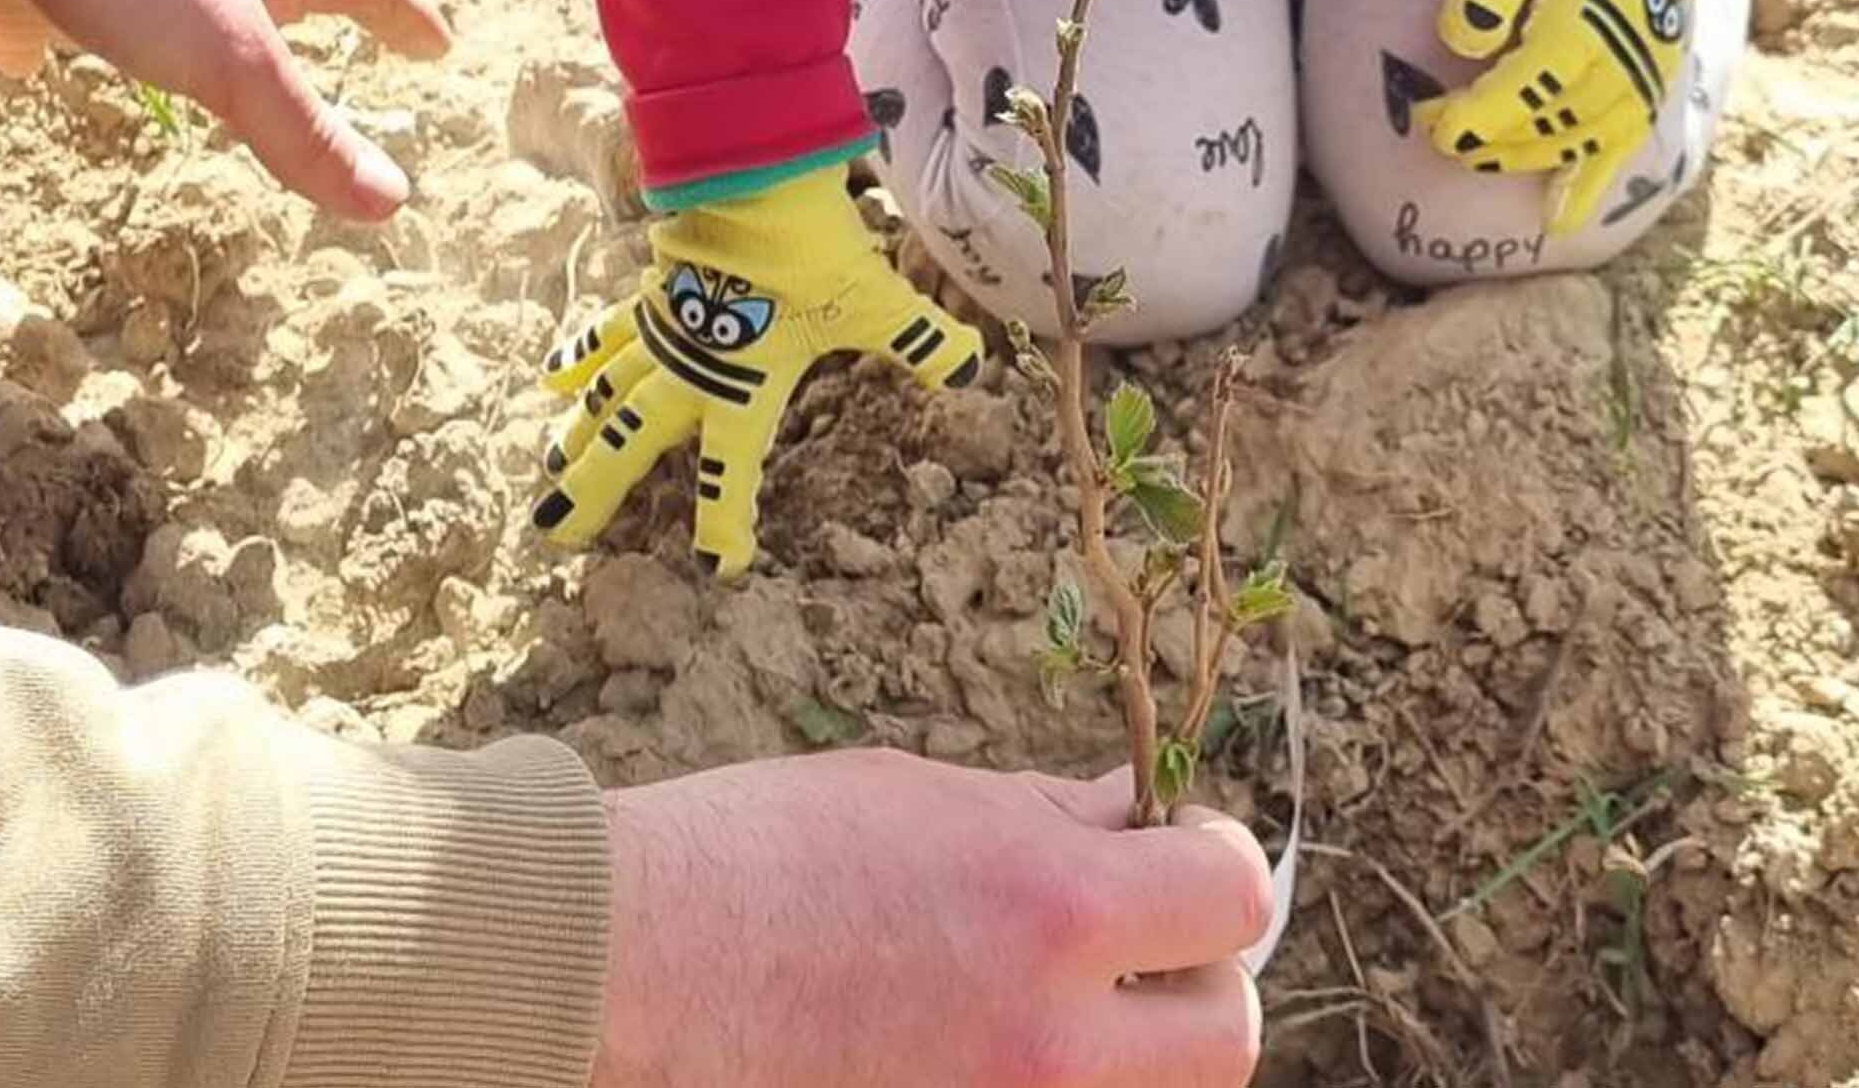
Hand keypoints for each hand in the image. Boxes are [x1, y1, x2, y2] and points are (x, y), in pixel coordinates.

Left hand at [0, 0, 451, 220]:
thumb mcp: (236, 57)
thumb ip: (305, 130)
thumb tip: (392, 200)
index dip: (405, 15)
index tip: (439, 43)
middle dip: (317, 11)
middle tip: (349, 34)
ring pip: (179, 1)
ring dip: (203, 30)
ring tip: (205, 64)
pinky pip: (55, 17)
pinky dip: (53, 42)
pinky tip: (31, 67)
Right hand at [533, 167, 979, 575]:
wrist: (756, 177)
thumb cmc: (813, 247)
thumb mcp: (875, 300)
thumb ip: (920, 339)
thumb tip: (974, 365)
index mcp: (743, 386)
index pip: (727, 470)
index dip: (723, 521)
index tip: (719, 565)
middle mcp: (692, 370)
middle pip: (631, 443)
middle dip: (595, 490)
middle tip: (558, 535)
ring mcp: (664, 334)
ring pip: (606, 398)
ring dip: (576, 437)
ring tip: (547, 475)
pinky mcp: (652, 299)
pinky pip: (608, 339)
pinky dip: (582, 360)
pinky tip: (552, 379)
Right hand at [598, 751, 1271, 1087]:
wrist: (624, 962)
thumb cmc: (757, 857)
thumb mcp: (926, 799)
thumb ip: (1056, 820)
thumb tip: (1145, 816)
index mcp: (1051, 908)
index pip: (1234, 899)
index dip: (1214, 864)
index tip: (1176, 849)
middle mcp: (1049, 1038)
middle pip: (1226, 1038)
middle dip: (1194, 983)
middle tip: (1136, 946)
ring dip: (1131, 1051)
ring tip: (1051, 1002)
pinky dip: (1049, 1085)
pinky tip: (983, 1040)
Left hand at [1419, 0, 1726, 233]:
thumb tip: (1458, 39)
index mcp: (1585, 19)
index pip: (1521, 91)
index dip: (1473, 118)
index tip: (1433, 121)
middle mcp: (1620, 58)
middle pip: (1544, 125)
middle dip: (1487, 138)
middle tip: (1437, 129)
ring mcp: (1641, 74)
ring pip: (1574, 142)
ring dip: (1522, 157)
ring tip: (1479, 152)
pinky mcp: (1649, 80)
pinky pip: (1621, 147)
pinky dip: (1589, 186)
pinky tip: (1559, 219)